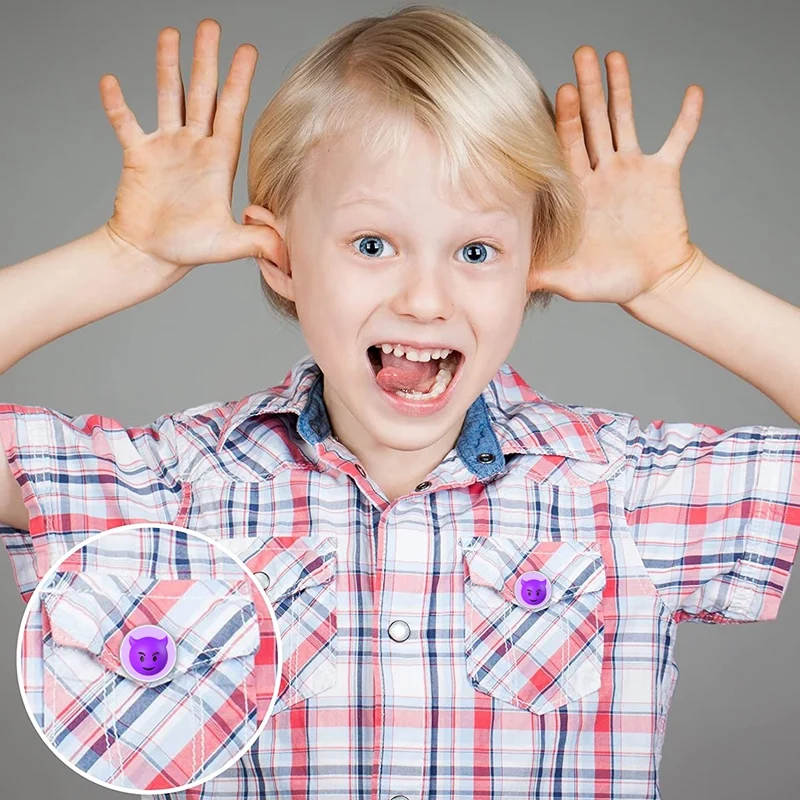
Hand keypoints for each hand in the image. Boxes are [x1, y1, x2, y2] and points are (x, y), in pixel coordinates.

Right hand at [99, 19, 279, 272]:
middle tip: (211, 26)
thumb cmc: (188, 249)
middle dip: (207, 60)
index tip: (247, 51)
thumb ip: (257, 241)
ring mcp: (166, 148)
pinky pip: (126, 122)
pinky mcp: (138, 155)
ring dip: (168, 67)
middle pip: (202, 94)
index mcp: (217, 161)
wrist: (150, 254)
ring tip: (171, 34)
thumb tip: (286, 252)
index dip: (239, 82)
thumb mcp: (228, 243)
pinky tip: (111, 81)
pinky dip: (116, 104)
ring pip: (168, 98)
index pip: (232, 113)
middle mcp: (194, 147)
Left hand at [530, 46, 705, 306]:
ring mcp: (632, 169)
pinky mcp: (663, 173)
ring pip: (624, 120)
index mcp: (578, 191)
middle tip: (581, 55)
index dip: (565, 120)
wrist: (652, 281)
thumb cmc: (610, 282)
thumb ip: (545, 277)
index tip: (561, 92)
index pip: (567, 148)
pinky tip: (693, 92)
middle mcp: (602, 173)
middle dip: (586, 90)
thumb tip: (513, 283)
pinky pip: (677, 139)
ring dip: (620, 89)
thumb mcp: (572, 281)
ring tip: (613, 57)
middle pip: (591, 123)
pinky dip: (687, 118)